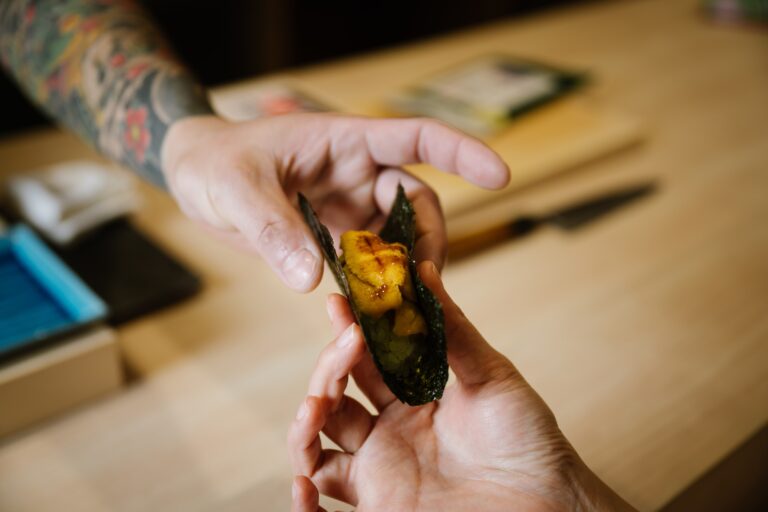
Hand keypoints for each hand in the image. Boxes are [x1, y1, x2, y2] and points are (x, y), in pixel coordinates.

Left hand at [161, 114, 508, 291]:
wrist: (193, 175)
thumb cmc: (214, 162)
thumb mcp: (236, 189)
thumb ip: (273, 229)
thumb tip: (313, 278)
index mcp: (346, 142)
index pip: (417, 138)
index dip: (462, 153)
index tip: (500, 174)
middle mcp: (357, 174)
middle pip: (417, 204)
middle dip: (427, 242)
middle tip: (420, 284)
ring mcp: (348, 207)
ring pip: (396, 240)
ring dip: (401, 272)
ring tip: (397, 308)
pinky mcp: (333, 237)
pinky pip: (367, 263)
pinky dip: (374, 287)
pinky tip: (371, 313)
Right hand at [288, 262, 636, 511]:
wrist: (551, 503)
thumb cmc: (529, 441)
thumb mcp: (491, 375)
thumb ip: (451, 329)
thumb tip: (424, 270)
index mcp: (412, 399)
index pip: (364, 361)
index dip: (348, 332)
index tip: (339, 302)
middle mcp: (389, 434)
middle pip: (333, 397)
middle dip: (327, 368)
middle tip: (345, 346)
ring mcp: (380, 473)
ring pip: (316, 444)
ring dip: (304, 422)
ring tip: (316, 404)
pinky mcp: (379, 509)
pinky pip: (324, 507)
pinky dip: (302, 502)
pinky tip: (305, 482)